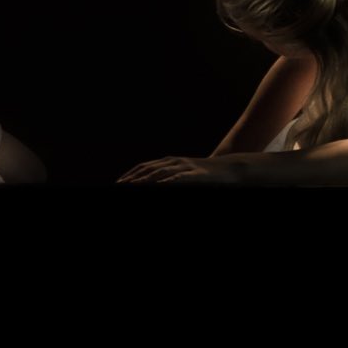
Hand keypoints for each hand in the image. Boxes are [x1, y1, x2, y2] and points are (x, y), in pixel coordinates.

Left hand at [119, 156, 239, 183]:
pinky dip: (167, 181)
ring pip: (160, 172)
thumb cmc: (204, 175)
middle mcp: (174, 161)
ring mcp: (185, 166)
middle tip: (119, 185)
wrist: (229, 169)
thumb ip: (168, 178)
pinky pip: (179, 177)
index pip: (144, 167)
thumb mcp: (183, 175)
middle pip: (148, 169)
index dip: (130, 174)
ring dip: (145, 179)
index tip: (118, 183)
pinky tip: (158, 186)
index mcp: (168, 161)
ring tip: (132, 185)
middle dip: (132, 178)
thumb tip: (154, 184)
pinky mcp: (196, 174)